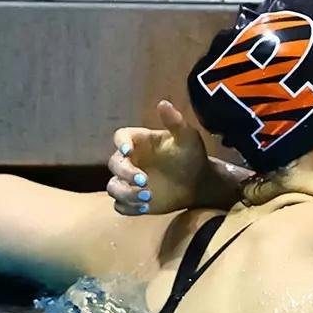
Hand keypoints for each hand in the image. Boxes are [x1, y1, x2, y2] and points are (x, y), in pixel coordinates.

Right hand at [108, 101, 208, 215]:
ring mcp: (129, 181)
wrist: (198, 182)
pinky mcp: (133, 200)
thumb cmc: (191, 155)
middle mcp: (130, 160)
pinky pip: (120, 205)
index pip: (120, 137)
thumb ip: (175, 121)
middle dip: (125, 173)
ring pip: (113, 187)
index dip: (121, 143)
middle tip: (145, 181)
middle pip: (113, 164)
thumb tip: (163, 103)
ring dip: (125, 193)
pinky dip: (128, 207)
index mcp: (138, 141)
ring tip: (147, 198)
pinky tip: (144, 208)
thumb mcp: (187, 137)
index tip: (129, 151)